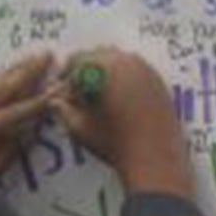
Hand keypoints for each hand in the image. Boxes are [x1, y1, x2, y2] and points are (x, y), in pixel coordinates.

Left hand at [0, 51, 57, 175]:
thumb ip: (4, 156)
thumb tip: (24, 133)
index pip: (12, 114)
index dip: (37, 101)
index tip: (57, 87)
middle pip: (1, 91)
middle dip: (25, 73)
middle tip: (46, 55)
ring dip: (12, 73)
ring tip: (30, 59)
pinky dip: (0, 85)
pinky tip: (7, 78)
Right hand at [49, 48, 195, 199]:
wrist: (156, 160)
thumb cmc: (115, 144)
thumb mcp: (81, 128)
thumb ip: (63, 109)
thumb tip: (55, 100)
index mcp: (106, 67)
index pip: (78, 59)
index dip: (66, 74)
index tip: (63, 90)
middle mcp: (129, 61)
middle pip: (100, 54)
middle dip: (87, 70)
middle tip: (80, 94)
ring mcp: (148, 69)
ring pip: (120, 60)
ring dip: (106, 72)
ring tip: (100, 98)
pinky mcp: (160, 81)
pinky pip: (137, 70)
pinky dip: (125, 78)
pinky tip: (121, 101)